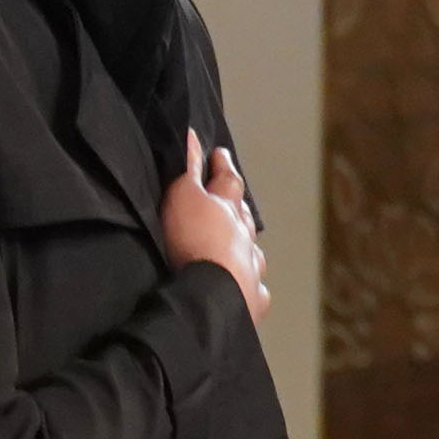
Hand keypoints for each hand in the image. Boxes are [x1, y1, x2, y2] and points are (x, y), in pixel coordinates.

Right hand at [161, 131, 268, 326]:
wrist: (214, 292)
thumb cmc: (195, 240)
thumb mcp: (184, 197)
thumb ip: (190, 170)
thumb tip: (193, 138)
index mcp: (228, 211)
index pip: (228, 180)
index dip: (223, 165)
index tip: (221, 153)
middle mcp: (245, 238)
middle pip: (244, 217)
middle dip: (238, 206)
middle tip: (234, 199)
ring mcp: (252, 269)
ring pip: (252, 252)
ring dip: (245, 245)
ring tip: (239, 244)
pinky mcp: (252, 300)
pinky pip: (254, 288)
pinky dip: (250, 284)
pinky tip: (247, 287)